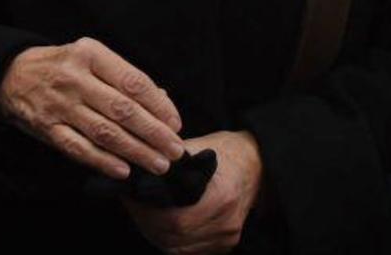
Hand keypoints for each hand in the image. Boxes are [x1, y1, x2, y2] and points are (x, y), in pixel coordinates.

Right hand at [0, 38, 184, 180]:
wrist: (12, 75)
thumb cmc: (64, 67)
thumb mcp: (92, 58)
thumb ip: (125, 78)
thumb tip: (163, 102)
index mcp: (91, 54)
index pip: (133, 82)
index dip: (159, 106)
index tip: (176, 124)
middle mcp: (75, 78)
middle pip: (123, 109)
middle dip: (154, 133)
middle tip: (175, 150)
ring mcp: (59, 104)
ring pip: (104, 132)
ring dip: (135, 151)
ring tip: (158, 164)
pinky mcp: (47, 128)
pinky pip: (79, 148)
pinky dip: (103, 161)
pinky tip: (124, 170)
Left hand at [124, 130, 262, 254]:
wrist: (258, 163)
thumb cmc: (226, 152)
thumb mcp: (198, 147)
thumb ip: (170, 160)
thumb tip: (137, 166)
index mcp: (220, 197)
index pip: (175, 221)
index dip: (147, 214)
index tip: (132, 198)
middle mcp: (226, 222)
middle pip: (174, 238)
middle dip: (147, 223)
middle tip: (133, 205)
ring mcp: (228, 236)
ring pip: (179, 249)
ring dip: (156, 233)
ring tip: (143, 213)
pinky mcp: (227, 243)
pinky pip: (191, 251)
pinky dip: (172, 241)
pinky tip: (161, 224)